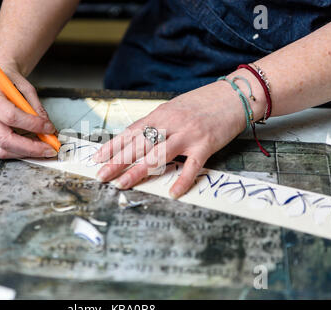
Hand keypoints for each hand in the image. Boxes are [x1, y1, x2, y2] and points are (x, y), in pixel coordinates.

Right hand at [0, 63, 57, 158]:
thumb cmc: (8, 81)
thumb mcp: (26, 88)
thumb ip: (36, 109)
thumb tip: (47, 128)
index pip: (11, 116)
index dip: (33, 125)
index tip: (49, 128)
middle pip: (5, 139)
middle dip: (31, 148)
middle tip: (49, 148)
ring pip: (1, 149)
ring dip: (25, 153)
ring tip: (42, 149)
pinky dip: (18, 152)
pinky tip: (30, 148)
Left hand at [93, 80, 260, 198]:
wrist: (233, 95)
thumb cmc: (202, 102)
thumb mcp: (173, 108)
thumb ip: (156, 123)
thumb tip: (136, 137)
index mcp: (160, 115)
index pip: (131, 132)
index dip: (112, 146)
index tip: (97, 159)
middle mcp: (170, 124)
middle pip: (138, 145)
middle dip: (117, 162)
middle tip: (101, 176)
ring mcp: (187, 135)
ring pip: (157, 155)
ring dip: (137, 171)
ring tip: (121, 185)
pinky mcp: (206, 145)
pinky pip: (192, 166)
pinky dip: (182, 180)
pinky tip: (173, 193)